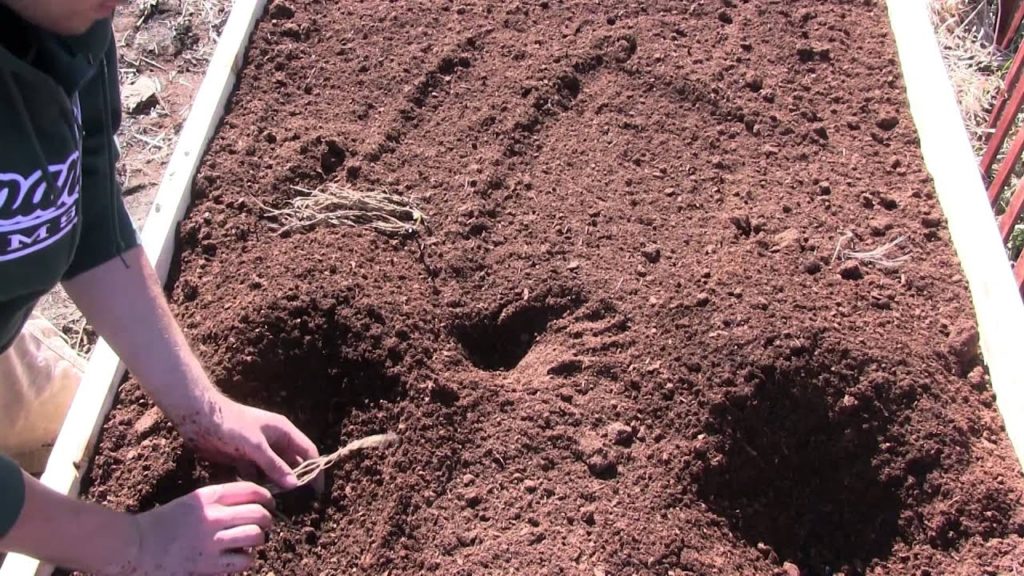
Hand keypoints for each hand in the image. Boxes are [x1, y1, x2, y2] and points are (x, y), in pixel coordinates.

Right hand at [101, 482, 273, 574]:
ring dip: (259, 540)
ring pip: (256, 536)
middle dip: (267, 519)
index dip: (267, 496)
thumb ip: (218, 501)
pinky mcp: (209, 565)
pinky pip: (244, 560)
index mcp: (208, 496)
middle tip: (263, 525)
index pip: (251, 490)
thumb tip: (251, 504)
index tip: (269, 503)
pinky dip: (246, 560)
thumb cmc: (162, 523)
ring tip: (253, 542)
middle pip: (259, 513)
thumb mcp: (192, 502)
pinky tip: (238, 558)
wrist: (134, 547)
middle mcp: (213, 516)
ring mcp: (212, 541)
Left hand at [175, 395, 318, 490]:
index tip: (317, 492)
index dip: (315, 470)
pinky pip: (255, 474)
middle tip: (297, 502)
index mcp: (283, 431)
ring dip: (273, 484)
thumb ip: (275, 465)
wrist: (199, 418)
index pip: (308, 452)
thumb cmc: (231, 425)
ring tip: (273, 501)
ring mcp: (258, 450)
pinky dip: (256, 483)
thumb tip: (295, 484)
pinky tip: (253, 493)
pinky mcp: (243, 458)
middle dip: (294, 480)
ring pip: (273, 471)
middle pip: (291, 463)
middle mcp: (274, 441)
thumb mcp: (255, 446)